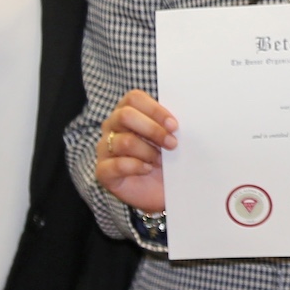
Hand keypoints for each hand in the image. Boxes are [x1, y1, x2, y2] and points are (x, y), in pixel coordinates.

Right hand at [95, 89, 177, 213]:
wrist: (161, 190)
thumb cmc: (166, 159)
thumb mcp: (170, 138)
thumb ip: (170, 125)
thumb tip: (186, 115)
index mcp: (126, 111)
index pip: (133, 98)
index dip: (155, 110)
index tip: (174, 125)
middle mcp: (111, 127)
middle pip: (125, 116)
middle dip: (153, 130)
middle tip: (172, 144)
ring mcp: (104, 148)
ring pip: (125, 142)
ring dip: (149, 152)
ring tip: (161, 161)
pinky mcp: (103, 171)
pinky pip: (117, 164)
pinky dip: (136, 167)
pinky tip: (147, 169)